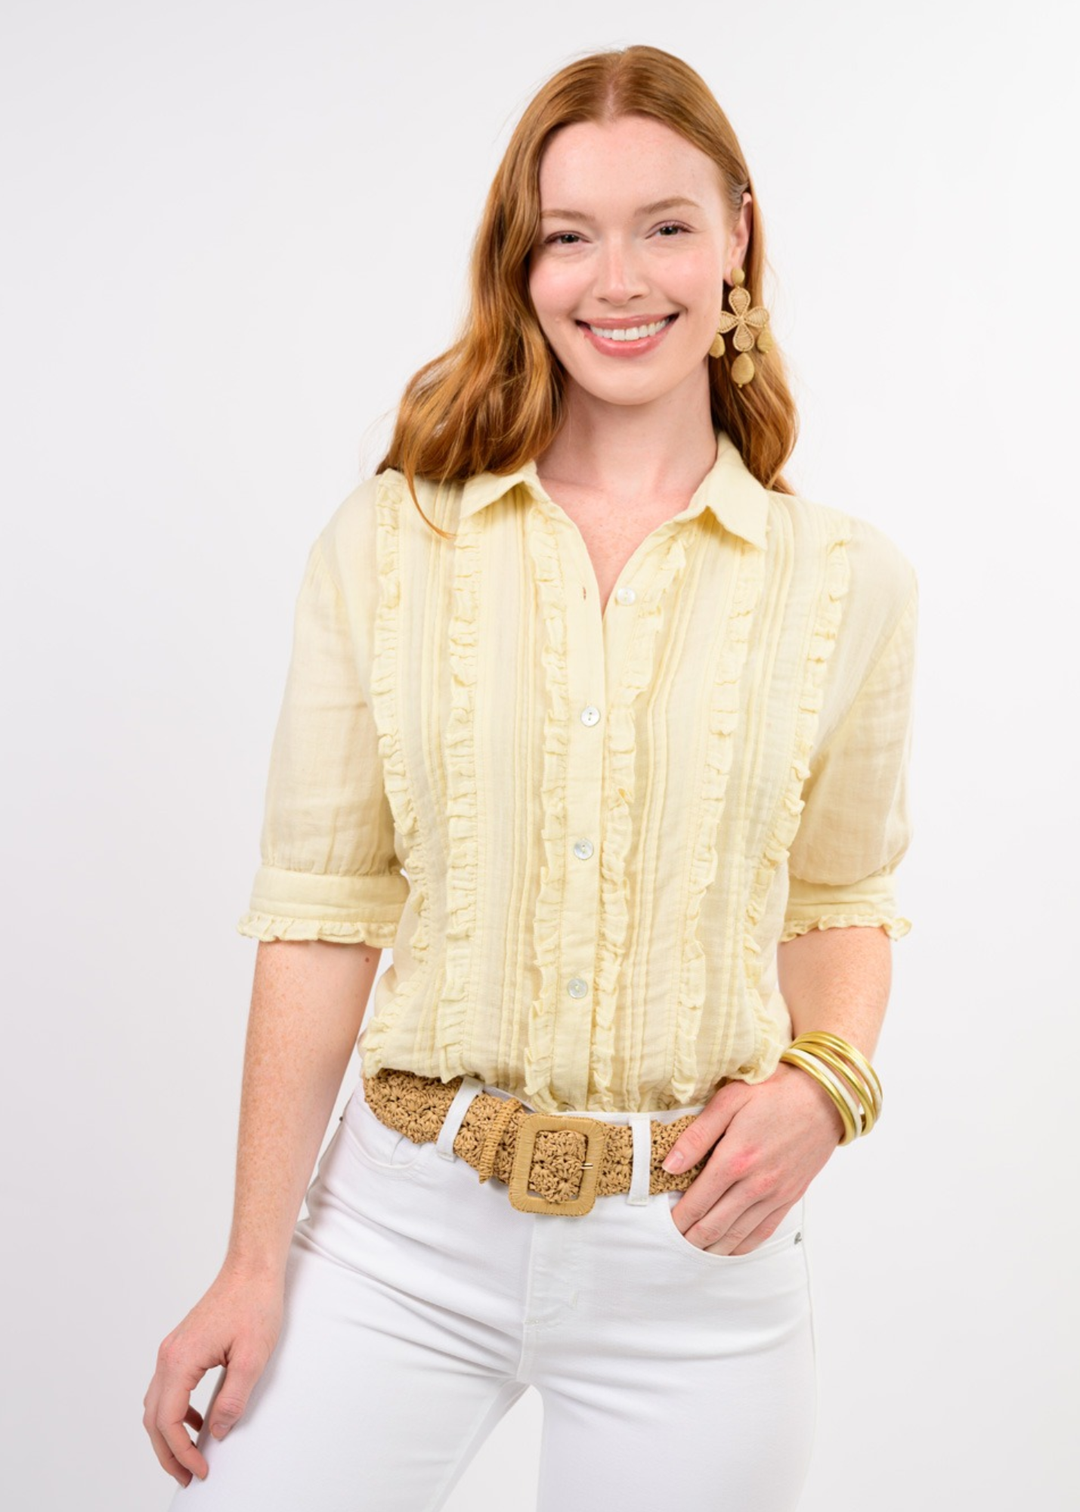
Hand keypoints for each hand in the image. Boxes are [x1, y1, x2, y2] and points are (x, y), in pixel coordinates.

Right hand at [144, 1262, 284, 1486]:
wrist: (252, 1268)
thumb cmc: (254, 1303)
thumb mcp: (253, 1356)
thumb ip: (233, 1398)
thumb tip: (217, 1431)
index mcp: (180, 1360)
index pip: (168, 1421)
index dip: (182, 1452)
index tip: (200, 1470)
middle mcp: (168, 1356)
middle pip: (153, 1418)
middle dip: (167, 1453)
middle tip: (188, 1477)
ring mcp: (172, 1349)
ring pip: (156, 1404)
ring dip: (168, 1434)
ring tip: (190, 1456)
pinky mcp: (182, 1346)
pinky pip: (168, 1388)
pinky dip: (176, 1412)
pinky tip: (199, 1421)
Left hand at [661, 1061, 845, 1253]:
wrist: (825, 1096)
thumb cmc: (776, 1090)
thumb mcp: (730, 1099)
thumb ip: (698, 1135)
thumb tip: (670, 1165)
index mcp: (735, 1158)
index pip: (697, 1201)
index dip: (677, 1218)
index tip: (663, 1224)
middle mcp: (755, 1183)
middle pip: (714, 1225)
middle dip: (690, 1237)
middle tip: (672, 1242)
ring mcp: (775, 1194)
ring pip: (738, 1234)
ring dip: (714, 1247)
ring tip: (694, 1251)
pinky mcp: (791, 1196)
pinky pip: (764, 1231)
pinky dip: (744, 1245)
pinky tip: (731, 1249)